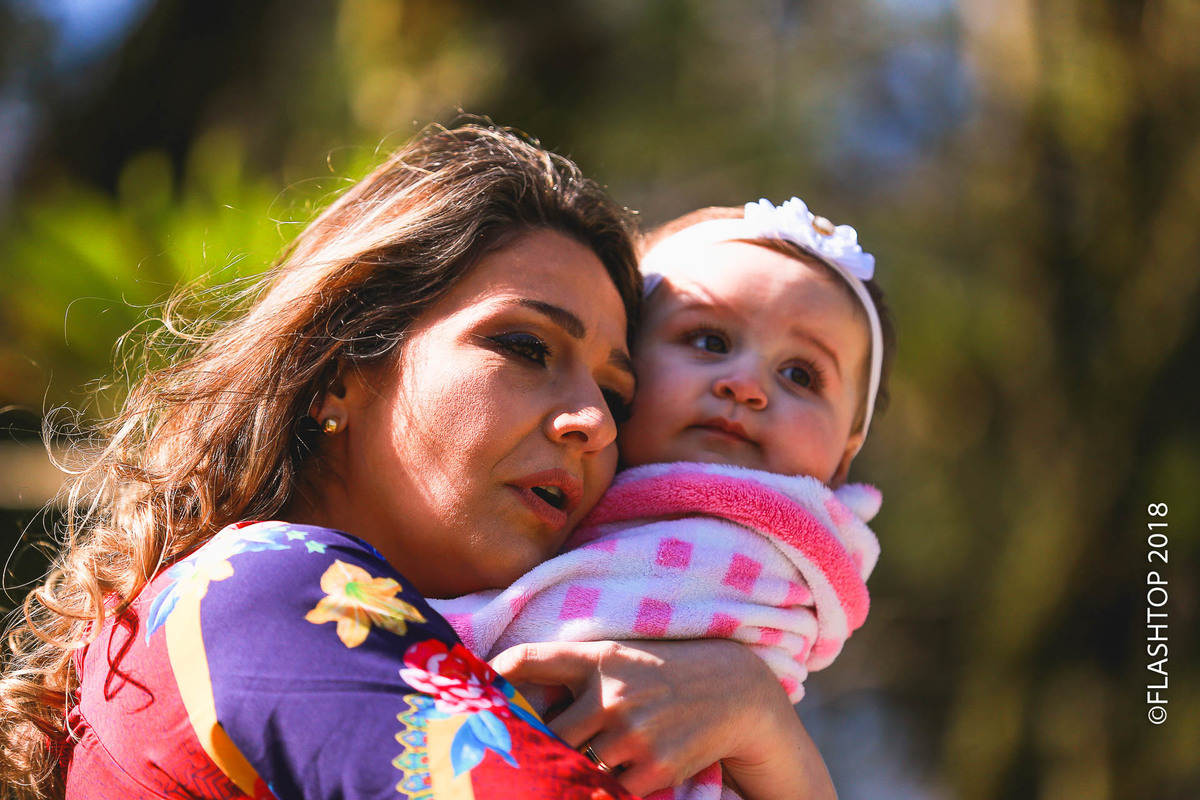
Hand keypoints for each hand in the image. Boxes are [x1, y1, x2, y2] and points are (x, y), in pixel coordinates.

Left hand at [489, 639, 835, 798]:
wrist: (731, 691)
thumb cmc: (659, 673)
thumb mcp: (616, 656)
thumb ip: (569, 670)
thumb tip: (507, 690)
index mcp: (598, 659)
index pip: (529, 660)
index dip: (493, 676)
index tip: (468, 693)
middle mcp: (611, 695)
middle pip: (546, 733)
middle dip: (528, 747)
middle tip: (504, 757)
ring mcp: (633, 735)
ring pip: (573, 766)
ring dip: (562, 773)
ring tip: (554, 772)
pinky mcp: (653, 768)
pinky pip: (607, 790)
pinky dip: (595, 791)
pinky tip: (590, 784)